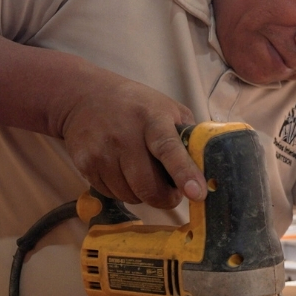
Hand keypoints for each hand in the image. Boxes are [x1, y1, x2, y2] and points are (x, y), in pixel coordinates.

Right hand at [57, 72, 205, 209]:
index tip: (197, 193)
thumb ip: (188, 137)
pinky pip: (112, 194)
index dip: (184, 173)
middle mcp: (124, 135)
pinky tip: (122, 170)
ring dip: (143, 194)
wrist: (85, 97)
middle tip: (172, 192)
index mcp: (152, 119)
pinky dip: (123, 190)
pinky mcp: (85, 164)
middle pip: (148, 186)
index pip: (169, 148)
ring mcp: (101, 151)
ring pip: (130, 195)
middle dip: (166, 198)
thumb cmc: (137, 106)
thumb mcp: (168, 109)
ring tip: (142, 172)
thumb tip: (210, 168)